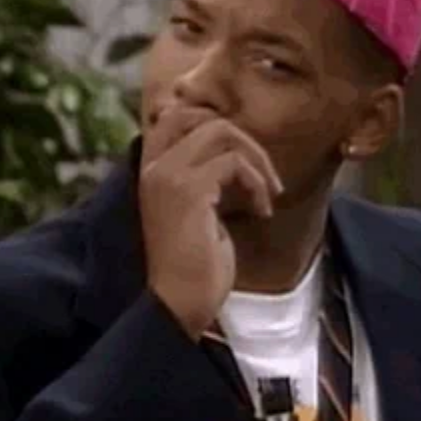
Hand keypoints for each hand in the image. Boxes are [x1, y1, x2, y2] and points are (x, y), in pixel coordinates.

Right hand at [139, 106, 283, 339]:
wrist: (179, 304)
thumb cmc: (194, 267)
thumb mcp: (199, 213)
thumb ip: (206, 180)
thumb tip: (234, 156)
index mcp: (151, 171)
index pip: (176, 116)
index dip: (215, 125)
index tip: (243, 160)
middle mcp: (154, 167)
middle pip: (201, 116)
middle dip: (242, 137)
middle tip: (263, 172)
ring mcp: (169, 176)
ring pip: (222, 131)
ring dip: (257, 160)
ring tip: (269, 194)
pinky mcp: (189, 191)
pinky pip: (234, 163)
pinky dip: (257, 183)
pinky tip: (262, 211)